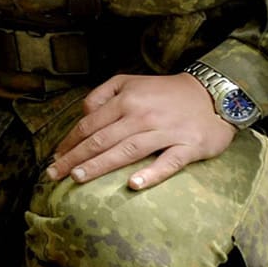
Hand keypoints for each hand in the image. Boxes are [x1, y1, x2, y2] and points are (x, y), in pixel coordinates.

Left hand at [48, 71, 237, 190]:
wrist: (212, 93)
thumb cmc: (164, 92)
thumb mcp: (129, 82)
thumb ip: (102, 95)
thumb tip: (83, 114)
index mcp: (126, 100)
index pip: (90, 125)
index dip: (70, 142)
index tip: (55, 157)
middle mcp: (142, 115)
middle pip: (103, 139)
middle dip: (75, 157)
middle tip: (54, 174)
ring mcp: (166, 132)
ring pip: (127, 150)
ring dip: (101, 165)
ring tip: (78, 177)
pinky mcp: (188, 147)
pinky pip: (168, 162)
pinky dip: (151, 173)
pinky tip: (134, 184)